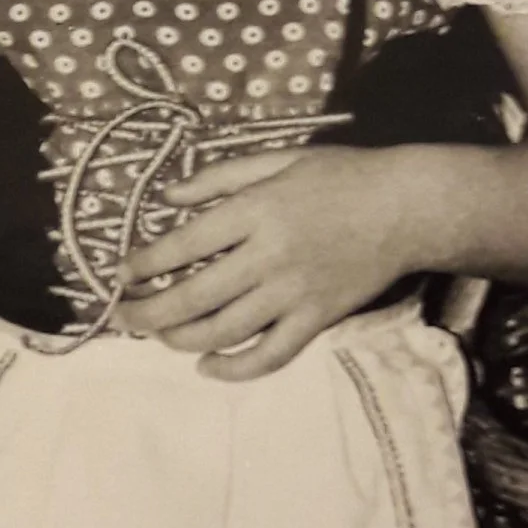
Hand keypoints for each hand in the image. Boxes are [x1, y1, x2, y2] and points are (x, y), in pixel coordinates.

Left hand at [116, 143, 427, 378]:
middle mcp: (269, 256)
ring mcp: (294, 293)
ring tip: (159, 336)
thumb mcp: (278, 159)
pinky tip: (208, 366)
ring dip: (181, 340)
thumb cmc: (340, 176)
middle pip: (193, 297)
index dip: (143, 264)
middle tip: (122, 316)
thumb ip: (220, 177)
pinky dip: (235, 369)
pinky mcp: (317, 319)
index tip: (121, 274)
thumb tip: (167, 198)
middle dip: (148, 312)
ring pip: (224, 331)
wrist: (406, 208)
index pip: (183, 246)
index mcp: (256, 211)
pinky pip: (270, 355)